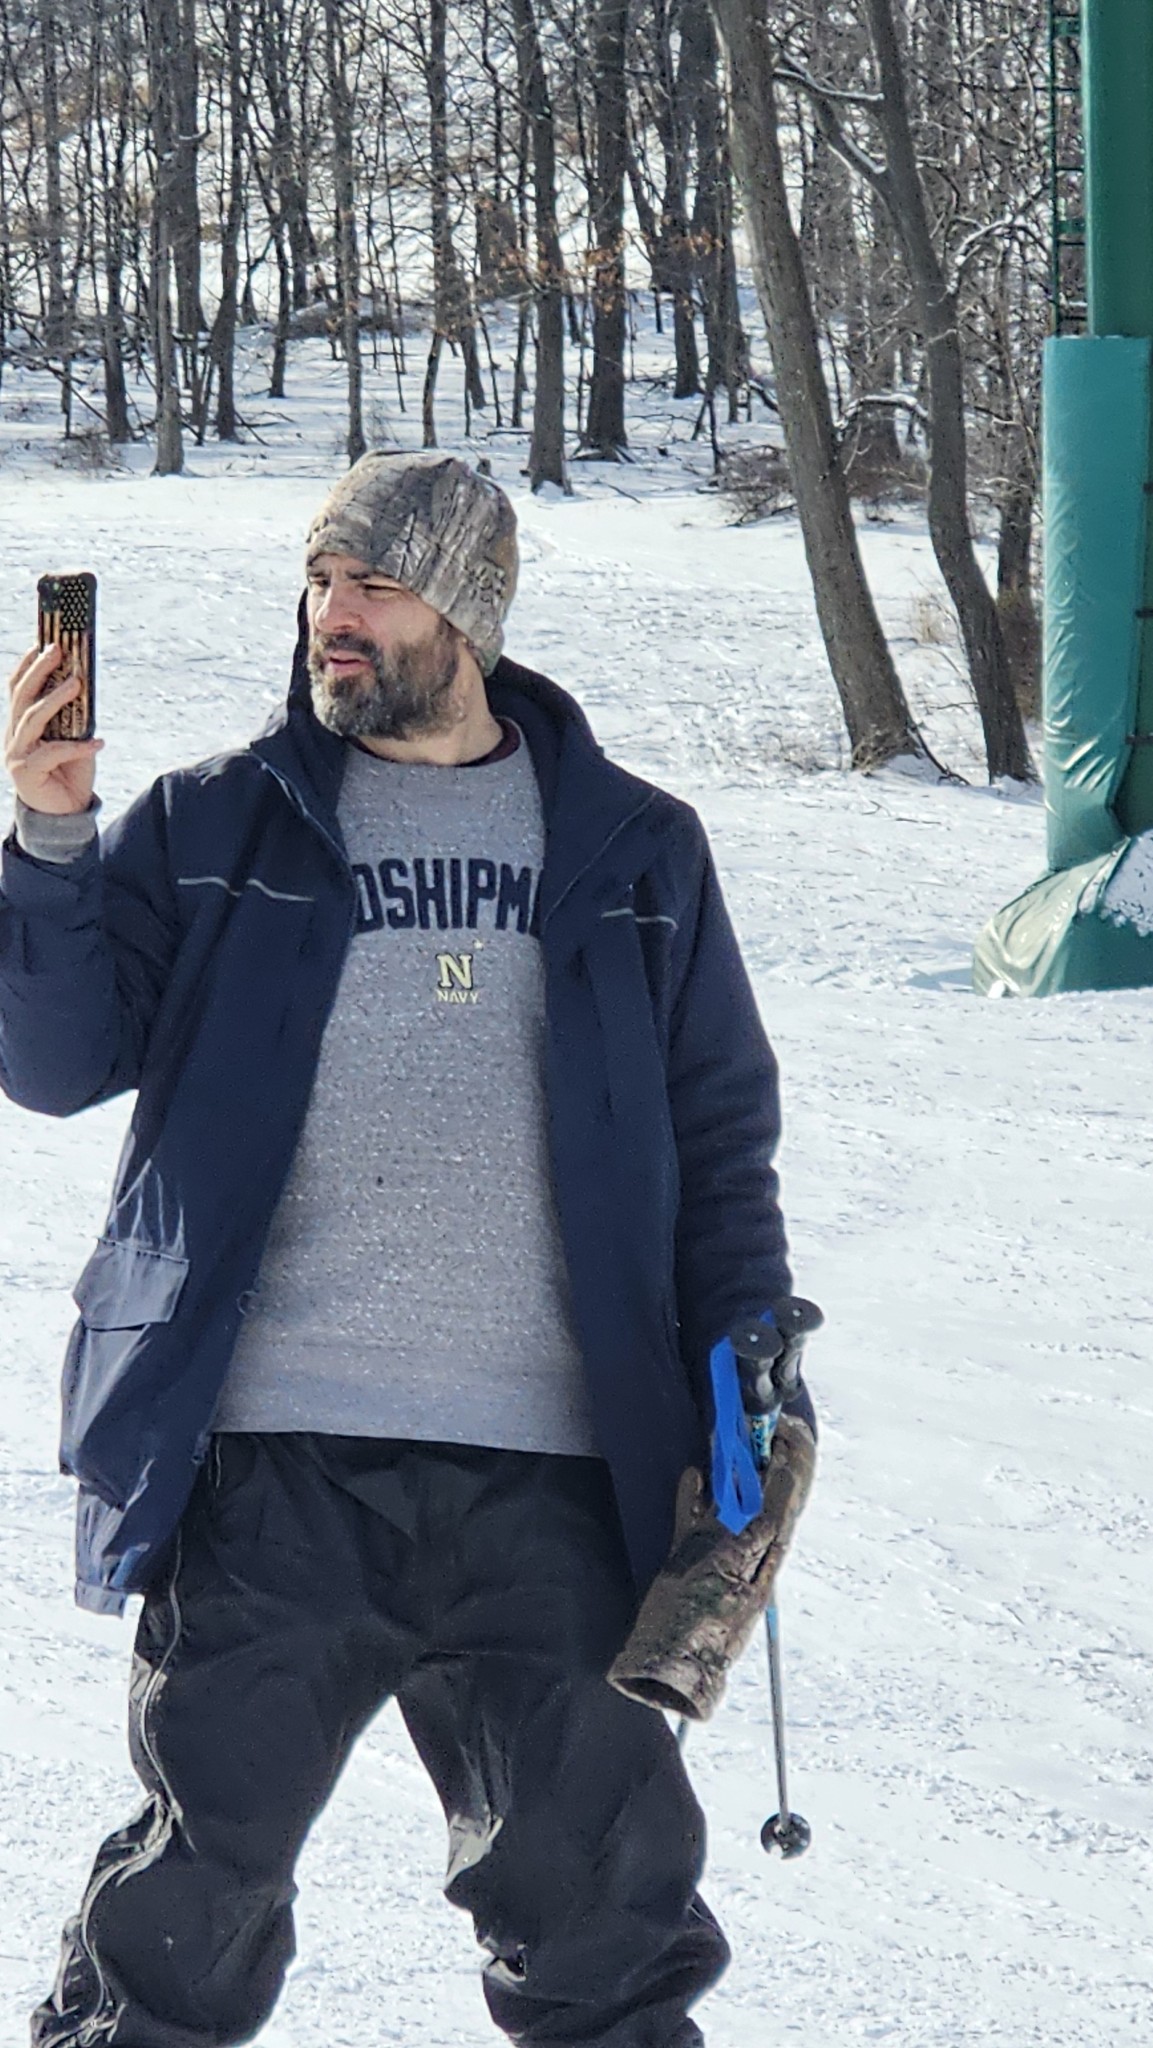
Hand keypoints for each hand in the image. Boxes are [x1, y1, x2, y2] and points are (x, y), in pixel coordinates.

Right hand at [4, 644, 102, 815]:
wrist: (65, 816)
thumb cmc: (70, 774)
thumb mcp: (73, 740)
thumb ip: (72, 718)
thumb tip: (83, 686)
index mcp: (19, 726)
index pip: (17, 689)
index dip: (27, 665)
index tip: (42, 642)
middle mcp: (13, 737)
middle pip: (21, 697)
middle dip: (38, 670)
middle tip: (57, 650)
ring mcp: (16, 754)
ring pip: (32, 719)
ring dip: (56, 699)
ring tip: (76, 684)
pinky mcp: (27, 773)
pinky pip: (53, 753)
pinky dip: (77, 747)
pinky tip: (98, 742)